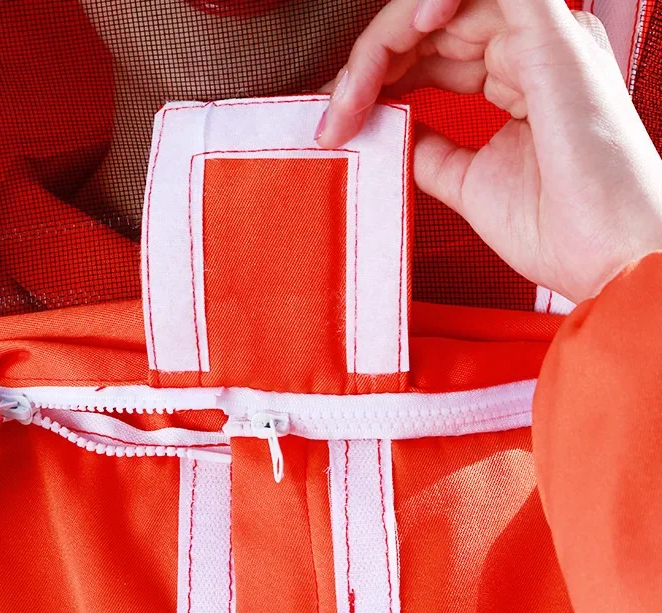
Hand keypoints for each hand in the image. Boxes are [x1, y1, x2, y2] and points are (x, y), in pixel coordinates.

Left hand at [316, 0, 661, 302]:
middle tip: (333, 114)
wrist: (607, 258)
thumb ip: (432, 150)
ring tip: (352, 94)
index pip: (433, 55)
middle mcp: (532, 52)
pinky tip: (409, 28)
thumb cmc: (560, 229)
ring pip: (444, 6)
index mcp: (520, 80)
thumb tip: (393, 131)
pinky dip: (435, 2)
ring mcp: (542, 41)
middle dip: (368, 67)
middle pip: (429, 29)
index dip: (378, 80)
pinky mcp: (551, 38)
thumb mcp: (471, 184)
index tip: (338, 121)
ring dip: (384, 45)